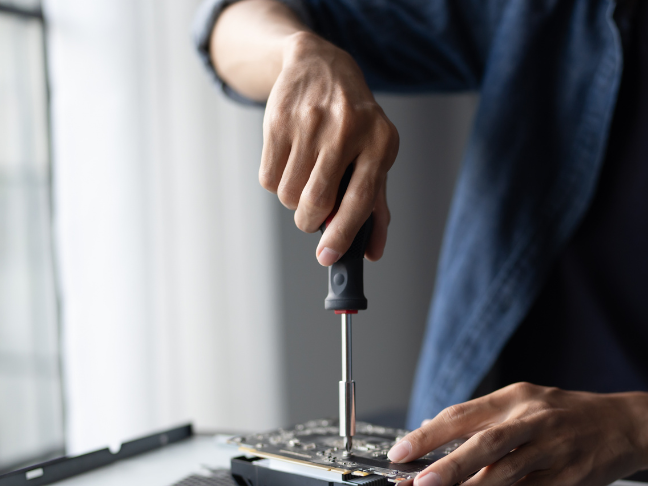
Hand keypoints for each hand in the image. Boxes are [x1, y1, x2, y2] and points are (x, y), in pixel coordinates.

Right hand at [211, 0, 397, 263]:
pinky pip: (268, 178)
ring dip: (293, 201)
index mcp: (379, 142)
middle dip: (310, 220)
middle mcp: (346, 130)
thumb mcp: (376, 156)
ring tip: (305, 179)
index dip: (343, 234)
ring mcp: (310, 124)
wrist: (322, 66)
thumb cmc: (356, 121)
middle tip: (312, 216)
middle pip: (317, 201)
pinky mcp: (278, 121)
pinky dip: (276, 183)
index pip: (360, 200)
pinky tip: (291, 163)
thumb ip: (376, 206)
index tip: (327, 257)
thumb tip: (371, 252)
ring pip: (288, 194)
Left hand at [386, 383, 647, 485]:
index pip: (463, 414)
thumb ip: (485, 422)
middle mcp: (532, 419)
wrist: (628, 424)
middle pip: (484, 442)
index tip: (401, 453)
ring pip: (503, 471)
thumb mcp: (528, 405)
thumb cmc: (571, 417)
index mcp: (516, 398)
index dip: (428, 435)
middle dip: (447, 466)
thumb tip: (434, 439)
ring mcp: (551, 447)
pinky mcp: (565, 474)